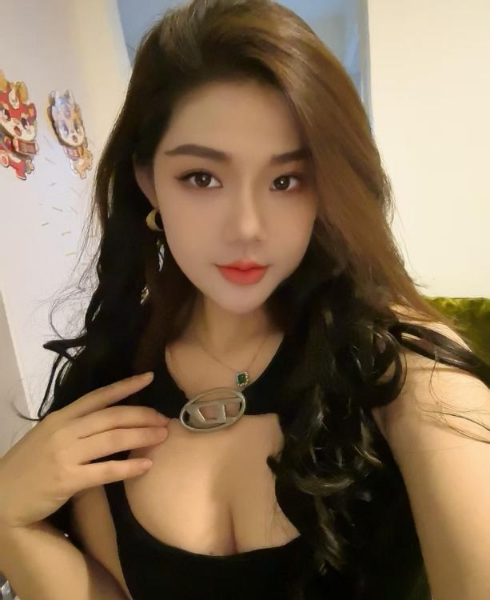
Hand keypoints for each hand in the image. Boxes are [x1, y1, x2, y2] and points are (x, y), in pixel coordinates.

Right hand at [0, 372, 168, 530]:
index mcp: (60, 417)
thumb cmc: (29, 466)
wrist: (0, 498)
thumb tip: (111, 421)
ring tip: (162, 436)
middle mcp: (64, 430)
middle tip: (164, 419)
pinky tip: (146, 465)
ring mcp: (65, 454)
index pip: (98, 396)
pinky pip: (106, 470)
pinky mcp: (67, 479)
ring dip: (142, 436)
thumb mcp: (48, 436)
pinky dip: (129, 467)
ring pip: (113, 439)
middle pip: (112, 417)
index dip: (125, 386)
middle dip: (142, 415)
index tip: (148, 377)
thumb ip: (75, 427)